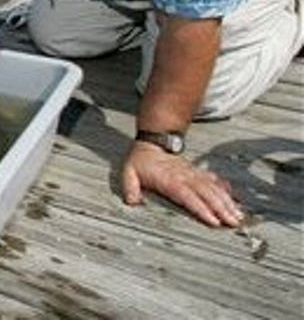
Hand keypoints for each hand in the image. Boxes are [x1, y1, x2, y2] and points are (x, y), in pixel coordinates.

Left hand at [121, 140, 243, 226]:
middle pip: (207, 194)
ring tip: (238, 215)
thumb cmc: (141, 160)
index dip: (201, 209)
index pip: (188, 196)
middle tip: (234, 223)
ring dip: (227, 202)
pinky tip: (235, 198)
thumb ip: (130, 188)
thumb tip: (132, 202)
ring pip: (214, 189)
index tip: (214, 221)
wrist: (152, 143)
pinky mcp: (198, 172)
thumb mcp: (128, 173)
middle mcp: (185, 177)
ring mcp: (193, 174)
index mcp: (169, 180)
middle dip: (222, 209)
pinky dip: (225, 189)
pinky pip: (214, 181)